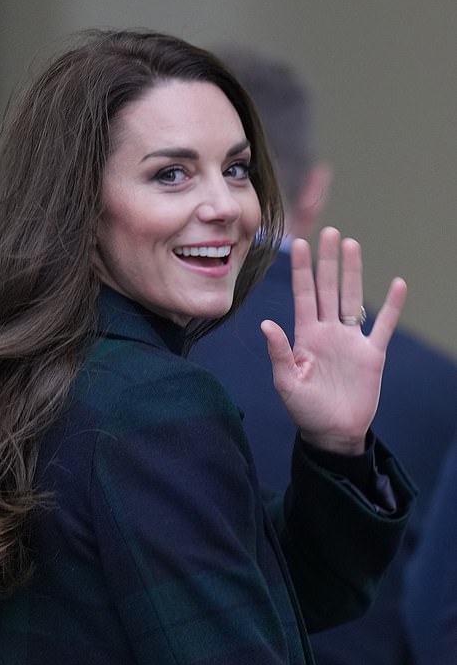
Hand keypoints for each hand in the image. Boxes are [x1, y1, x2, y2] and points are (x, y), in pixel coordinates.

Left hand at [260, 227, 406, 454]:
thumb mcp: (286, 384)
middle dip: (328, 261)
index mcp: (305, 337)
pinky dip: (391, 307)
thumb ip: (280, 353)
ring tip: (352, 245)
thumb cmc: (305, 411)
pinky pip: (382, 326)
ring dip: (352, 273)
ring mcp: (350, 341)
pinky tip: (397, 284)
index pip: (303, 296)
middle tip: (329, 232)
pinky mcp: (371, 354)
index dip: (302, 270)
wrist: (332, 433)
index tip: (300, 243)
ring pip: (352, 298)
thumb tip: (267, 324)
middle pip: (328, 289)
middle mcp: (327, 332)